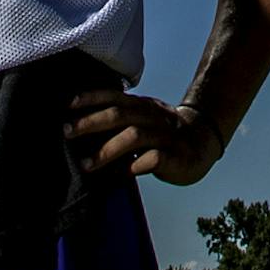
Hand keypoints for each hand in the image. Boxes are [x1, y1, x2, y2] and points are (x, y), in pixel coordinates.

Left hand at [67, 89, 226, 184]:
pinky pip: (155, 158)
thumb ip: (117, 121)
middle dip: (92, 122)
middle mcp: (153, 117)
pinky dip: (138, 164)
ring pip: (135, 136)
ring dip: (107, 149)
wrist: (202, 143)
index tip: (69, 104)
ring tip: (86, 164)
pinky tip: (125, 172)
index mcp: (143, 106)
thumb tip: (77, 127)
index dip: (93, 98)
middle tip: (67, 132)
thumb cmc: (160, 136)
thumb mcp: (141, 121)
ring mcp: (165, 136)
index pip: (116, 97)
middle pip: (121, 114)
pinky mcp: (176, 157)